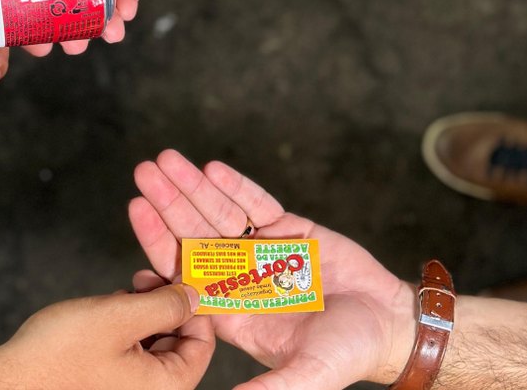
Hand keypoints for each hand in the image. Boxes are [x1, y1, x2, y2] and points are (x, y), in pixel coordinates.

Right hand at [0, 284, 213, 389]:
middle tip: (143, 277)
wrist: (9, 381)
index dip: (191, 303)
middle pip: (179, 339)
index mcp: (168, 385)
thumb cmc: (60, 354)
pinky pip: (132, 349)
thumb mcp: (121, 317)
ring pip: (154, 340)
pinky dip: (125, 326)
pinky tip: (106, 310)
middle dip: (163, 304)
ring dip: (142, 311)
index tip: (174, 276)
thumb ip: (165, 304)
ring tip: (120, 294)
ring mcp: (131, 387)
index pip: (203, 340)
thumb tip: (195, 294)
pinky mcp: (110, 381)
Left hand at [129, 149, 417, 389]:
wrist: (389, 323)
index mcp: (231, 310)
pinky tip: (213, 170)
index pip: (184, 273)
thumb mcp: (309, 373)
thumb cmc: (347, 353)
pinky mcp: (289, 230)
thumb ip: (273, 388)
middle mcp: (239, 277)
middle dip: (169, 202)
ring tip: (168, 160)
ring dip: (194, 186)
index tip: (138, 211)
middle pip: (194, 234)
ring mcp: (261, 251)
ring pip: (220, 213)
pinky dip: (236, 186)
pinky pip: (256, 204)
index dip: (158, 242)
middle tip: (144, 172)